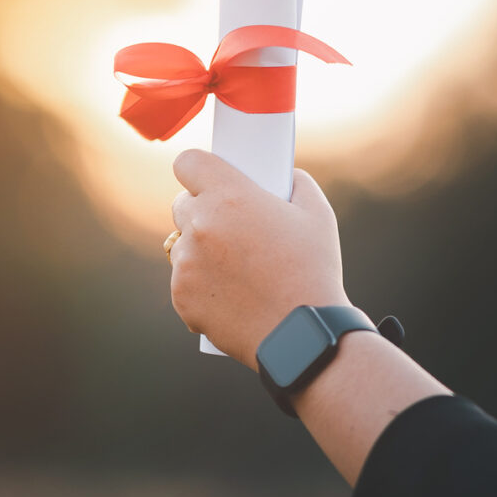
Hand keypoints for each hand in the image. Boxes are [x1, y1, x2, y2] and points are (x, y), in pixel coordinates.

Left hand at [169, 151, 350, 368]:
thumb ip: (295, 183)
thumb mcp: (317, 215)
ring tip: (234, 266)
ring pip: (180, 244)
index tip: (207, 177)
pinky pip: (182, 280)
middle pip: (181, 205)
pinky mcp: (181, 296)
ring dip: (198, 249)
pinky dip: (199, 285)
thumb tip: (284, 176)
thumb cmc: (313, 272)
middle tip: (230, 226)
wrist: (301, 334)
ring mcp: (186, 263)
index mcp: (230, 197)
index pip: (188, 162)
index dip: (198, 168)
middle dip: (202, 210)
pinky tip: (230, 293)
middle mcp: (200, 226)